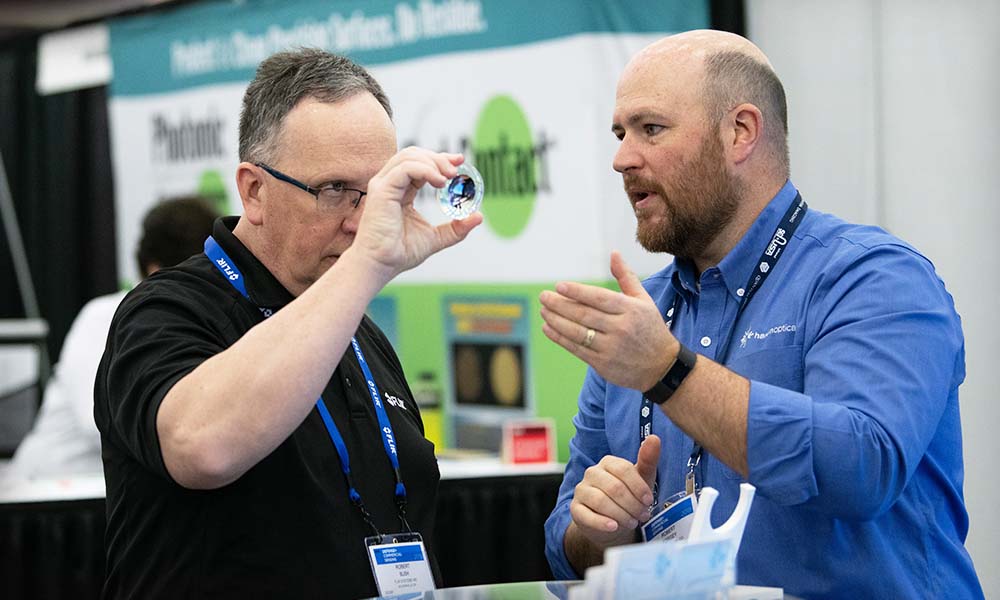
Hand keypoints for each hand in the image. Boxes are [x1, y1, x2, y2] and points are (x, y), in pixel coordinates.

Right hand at [353, 147, 481, 277]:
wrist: (381, 265)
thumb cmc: (399, 253)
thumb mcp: (435, 238)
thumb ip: (456, 228)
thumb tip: (478, 217)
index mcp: (401, 191)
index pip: (420, 165)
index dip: (440, 159)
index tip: (460, 161)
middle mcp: (390, 184)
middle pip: (414, 154)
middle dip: (438, 158)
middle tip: (457, 170)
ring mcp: (383, 185)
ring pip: (409, 156)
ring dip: (434, 162)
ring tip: (450, 176)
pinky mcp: (381, 190)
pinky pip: (406, 168)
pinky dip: (426, 170)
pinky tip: (440, 182)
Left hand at [540, 251, 677, 389]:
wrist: (662, 367)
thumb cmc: (650, 328)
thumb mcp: (644, 301)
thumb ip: (626, 277)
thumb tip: (614, 253)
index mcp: (631, 310)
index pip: (599, 298)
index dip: (577, 292)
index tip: (559, 286)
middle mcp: (621, 328)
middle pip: (584, 315)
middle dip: (560, 305)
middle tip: (544, 296)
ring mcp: (611, 348)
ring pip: (577, 332)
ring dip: (556, 320)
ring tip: (544, 310)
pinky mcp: (603, 364)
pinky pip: (576, 349)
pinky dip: (559, 338)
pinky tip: (548, 327)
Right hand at [569, 434, 660, 548]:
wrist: (612, 523)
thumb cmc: (628, 497)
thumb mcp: (642, 480)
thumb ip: (648, 460)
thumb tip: (654, 438)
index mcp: (608, 463)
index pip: (623, 469)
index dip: (638, 487)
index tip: (649, 501)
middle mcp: (592, 473)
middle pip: (614, 487)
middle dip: (632, 504)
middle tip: (643, 516)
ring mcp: (581, 490)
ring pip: (600, 501)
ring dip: (620, 515)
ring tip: (632, 523)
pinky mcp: (575, 509)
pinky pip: (586, 515)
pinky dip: (602, 523)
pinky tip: (613, 527)